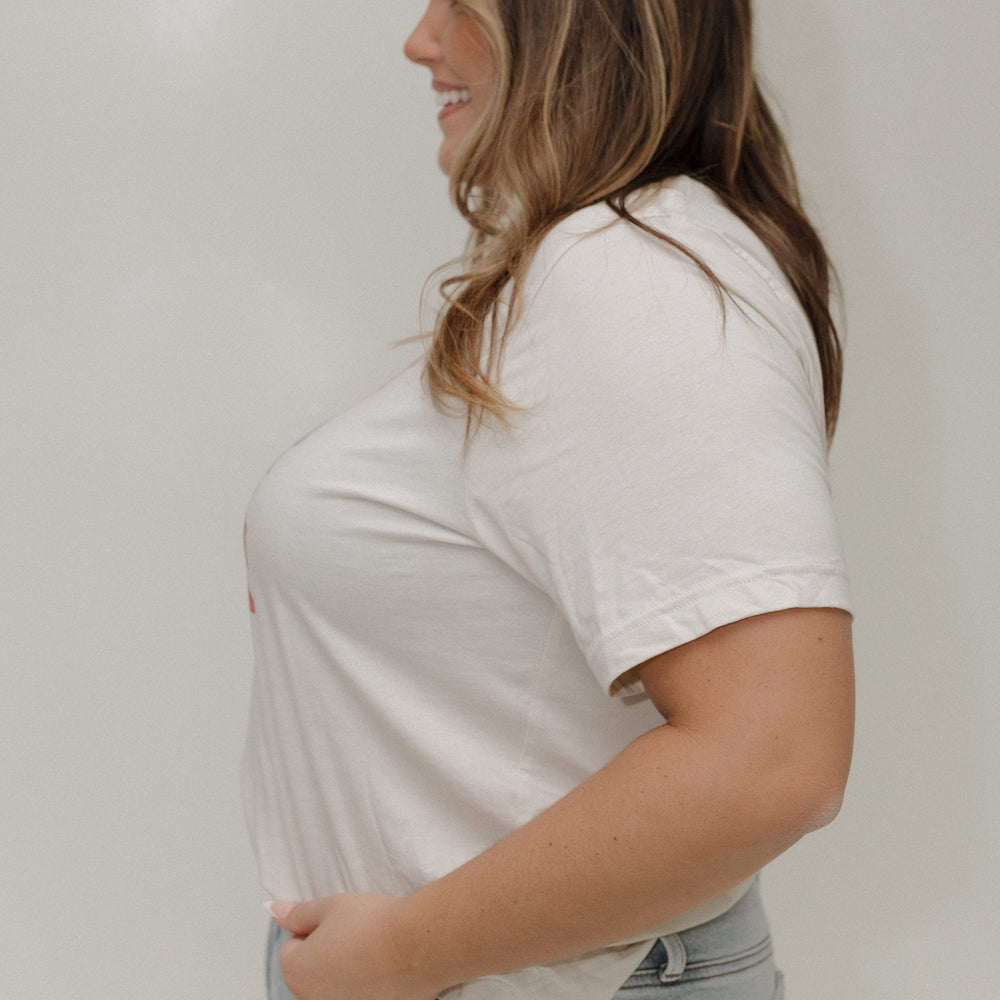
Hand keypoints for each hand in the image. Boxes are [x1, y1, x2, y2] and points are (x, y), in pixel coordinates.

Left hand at [269, 893, 440, 999]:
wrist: (417, 946)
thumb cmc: (374, 923)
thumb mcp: (331, 905)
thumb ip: (298, 912)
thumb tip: (273, 911)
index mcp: (297, 971)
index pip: (290, 947)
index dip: (312, 929)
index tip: (336, 921)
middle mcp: (313, 999)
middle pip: (309, 971)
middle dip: (325, 953)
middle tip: (353, 932)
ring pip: (333, 985)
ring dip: (345, 969)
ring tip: (371, 948)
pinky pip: (358, 994)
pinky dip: (366, 983)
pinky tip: (383, 966)